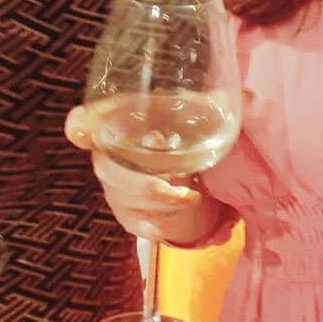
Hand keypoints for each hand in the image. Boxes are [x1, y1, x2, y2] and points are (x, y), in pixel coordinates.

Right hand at [65, 105, 218, 243]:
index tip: (80, 129)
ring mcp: (112, 185)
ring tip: (191, 196)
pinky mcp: (124, 211)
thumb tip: (243, 96)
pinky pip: (132, 221)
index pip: (84, 121)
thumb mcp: (188, 116)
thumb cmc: (175, 132)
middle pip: (106, 168)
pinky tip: (167, 225)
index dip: (79, 125)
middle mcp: (106, 154)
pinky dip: (152, 225)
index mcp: (116, 122)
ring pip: (123, 197)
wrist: (180, 169)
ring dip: (159, 200)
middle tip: (177, 178)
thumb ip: (208, 107)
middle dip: (142, 178)